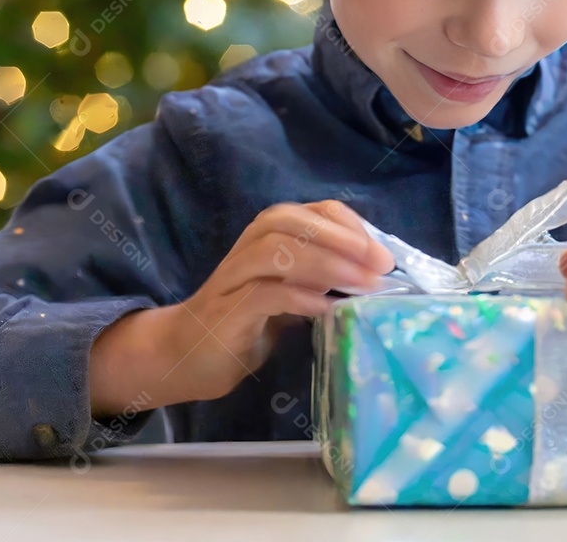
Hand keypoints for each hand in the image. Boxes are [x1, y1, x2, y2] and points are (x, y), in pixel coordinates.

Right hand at [90, 200, 392, 417]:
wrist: (184, 354)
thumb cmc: (246, 320)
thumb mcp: (290, 291)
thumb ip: (322, 277)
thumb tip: (373, 274)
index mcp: (269, 234)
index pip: (316, 211)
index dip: (352, 227)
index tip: (383, 254)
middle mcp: (250, 245)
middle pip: (294, 222)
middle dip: (342, 239)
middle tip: (380, 265)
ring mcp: (233, 277)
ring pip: (276, 251)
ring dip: (326, 265)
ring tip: (362, 286)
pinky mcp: (225, 312)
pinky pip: (263, 294)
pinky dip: (299, 297)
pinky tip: (327, 309)